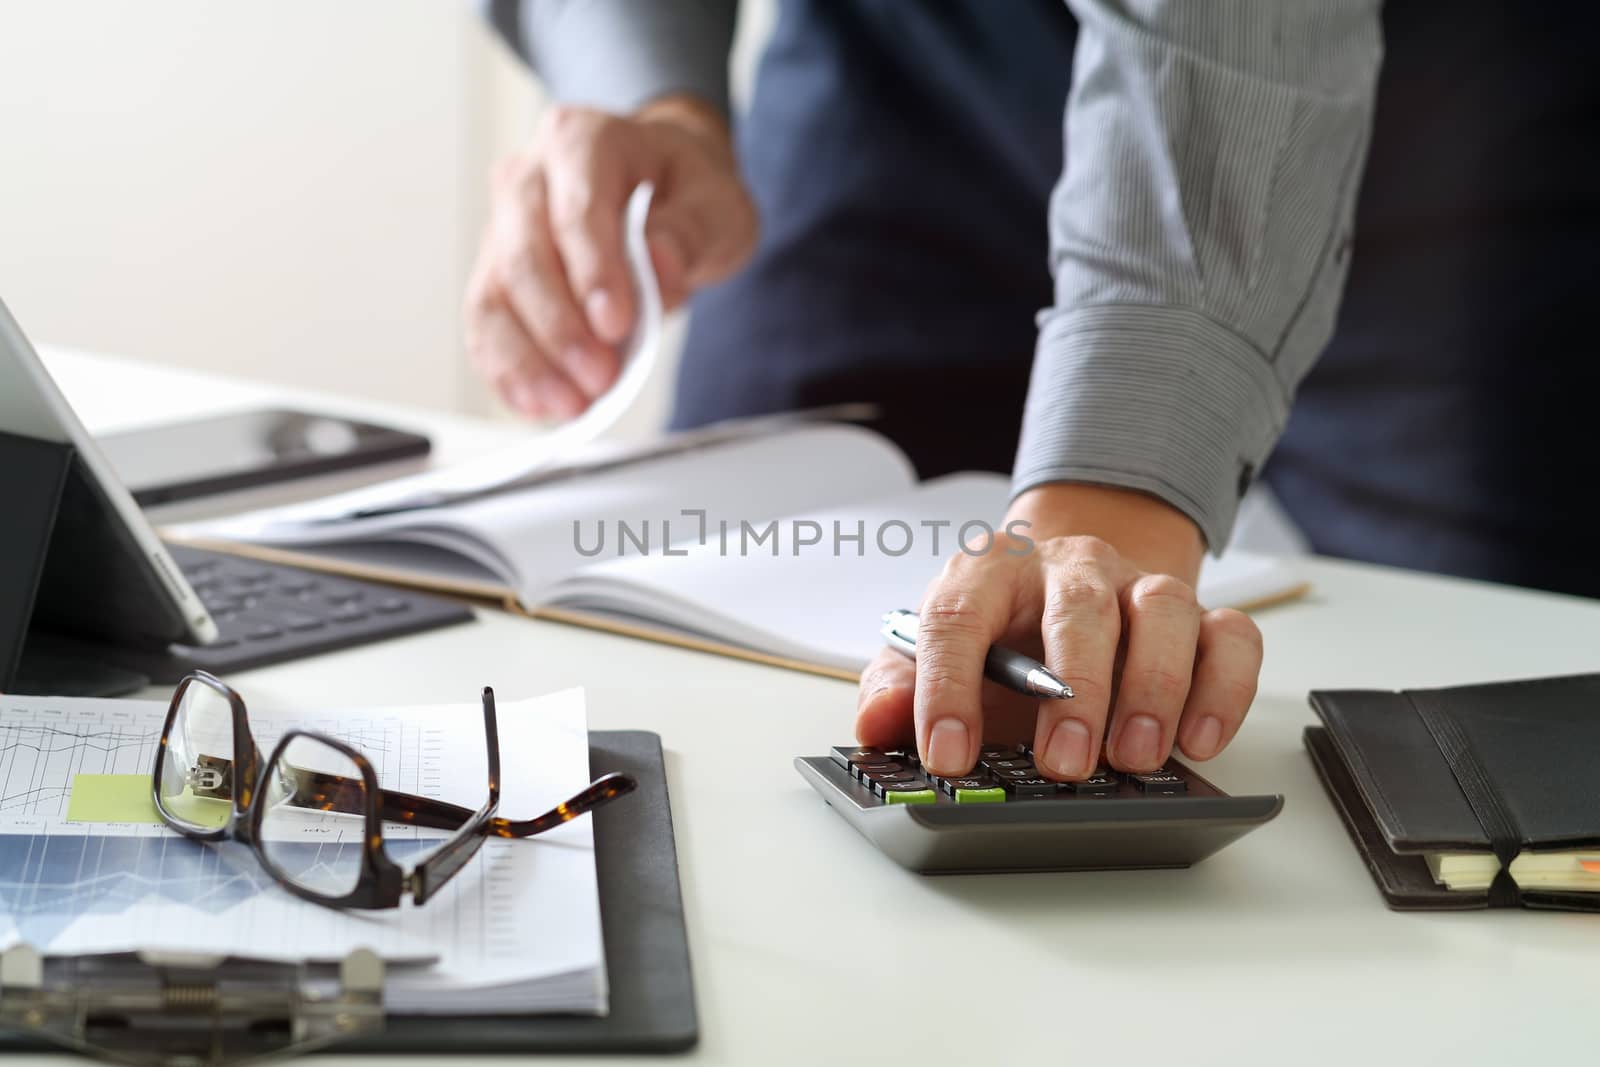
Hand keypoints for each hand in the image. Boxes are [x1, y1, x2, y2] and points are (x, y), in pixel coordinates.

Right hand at [463, 95, 757, 418]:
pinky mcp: (495, 276)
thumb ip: (691, 230)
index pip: (576, 209)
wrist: (660, 187)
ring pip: (492, 298)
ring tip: (571, 405)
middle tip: (601, 378)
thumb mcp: (716, 203)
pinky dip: (508, 372)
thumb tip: (659, 268)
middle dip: (560, 329)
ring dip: (527, 361)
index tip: (616, 325)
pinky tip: (538, 405)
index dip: (593, 272)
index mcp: (582, 142)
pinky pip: (486, 327)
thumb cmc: (684, 191)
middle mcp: (528, 179)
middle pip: (523, 258)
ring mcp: (502, 228)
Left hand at [854, 484, 1263, 778]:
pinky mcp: (1201, 616)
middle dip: (1074, 692)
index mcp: (988, 571)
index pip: (957, 617)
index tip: (947, 756)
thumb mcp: (931, 654)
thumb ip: (898, 687)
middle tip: (1063, 765)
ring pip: (1163, 611)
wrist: (1063, 585)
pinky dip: (1221, 688)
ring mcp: (1140, 587)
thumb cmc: (997, 633)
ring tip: (1135, 757)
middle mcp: (1071, 568)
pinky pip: (1230, 638)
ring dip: (1153, 687)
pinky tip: (1197, 740)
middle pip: (1078, 609)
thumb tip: (878, 723)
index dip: (947, 688)